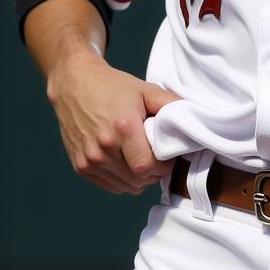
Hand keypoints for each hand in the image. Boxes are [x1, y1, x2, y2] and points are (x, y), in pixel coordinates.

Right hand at [46, 50, 179, 194]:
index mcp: (122, 129)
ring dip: (139, 178)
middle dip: (153, 173)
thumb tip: (195, 119)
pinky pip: (112, 186)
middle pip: (139, 180)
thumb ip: (171, 105)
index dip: (162, 167)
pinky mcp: (80, 165)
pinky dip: (123, 180)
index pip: (148, 168)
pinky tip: (125, 162)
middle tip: (155, 158)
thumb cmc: (113, 87)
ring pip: (127, 187)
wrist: (73, 82)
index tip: (165, 156)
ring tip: (140, 158)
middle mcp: (102, 147)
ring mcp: (89, 159)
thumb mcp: (145, 90)